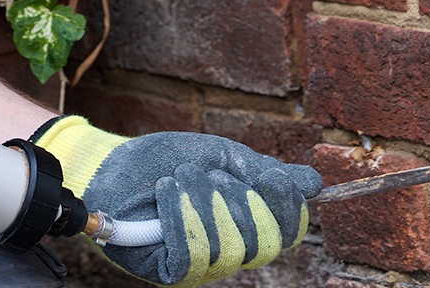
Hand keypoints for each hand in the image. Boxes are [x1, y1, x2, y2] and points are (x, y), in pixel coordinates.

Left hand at [36, 116, 322, 286]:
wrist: (115, 164)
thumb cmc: (168, 160)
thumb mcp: (221, 157)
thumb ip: (263, 171)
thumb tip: (314, 182)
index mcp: (248, 224)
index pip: (286, 231)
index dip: (286, 207)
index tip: (272, 177)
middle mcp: (229, 251)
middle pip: (263, 243)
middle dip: (237, 200)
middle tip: (204, 172)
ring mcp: (200, 266)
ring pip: (228, 249)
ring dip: (202, 202)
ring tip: (178, 178)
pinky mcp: (168, 272)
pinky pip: (191, 257)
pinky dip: (181, 218)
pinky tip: (166, 193)